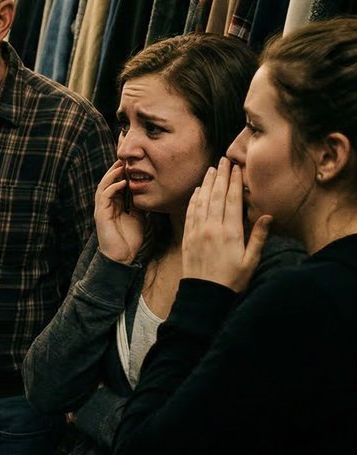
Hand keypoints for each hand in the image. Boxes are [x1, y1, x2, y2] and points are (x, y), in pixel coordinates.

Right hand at [94, 160, 143, 263]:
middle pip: (108, 182)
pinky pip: (105, 196)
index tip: (131, 163)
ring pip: (103, 186)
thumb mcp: (139, 217)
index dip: (121, 173)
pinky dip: (112, 188)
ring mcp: (102, 209)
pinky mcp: (101, 214)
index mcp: (114, 205)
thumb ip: (138, 204)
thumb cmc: (130, 239)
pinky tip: (123, 182)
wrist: (123, 256)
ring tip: (122, 166)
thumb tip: (145, 191)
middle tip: (125, 158)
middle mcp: (106, 205)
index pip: (116, 184)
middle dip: (115, 170)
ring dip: (112, 175)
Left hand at [181, 158, 271, 291]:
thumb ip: (258, 237)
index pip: (233, 200)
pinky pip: (191, 213)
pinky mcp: (188, 237)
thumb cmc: (232, 279)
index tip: (236, 167)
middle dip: (221, 176)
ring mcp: (198, 231)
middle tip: (223, 160)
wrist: (204, 294)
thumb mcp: (251, 260)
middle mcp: (212, 228)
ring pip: (202, 201)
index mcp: (230, 232)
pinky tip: (197, 190)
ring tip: (211, 169)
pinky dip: (194, 199)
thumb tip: (267, 216)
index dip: (234, 182)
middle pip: (217, 196)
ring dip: (207, 184)